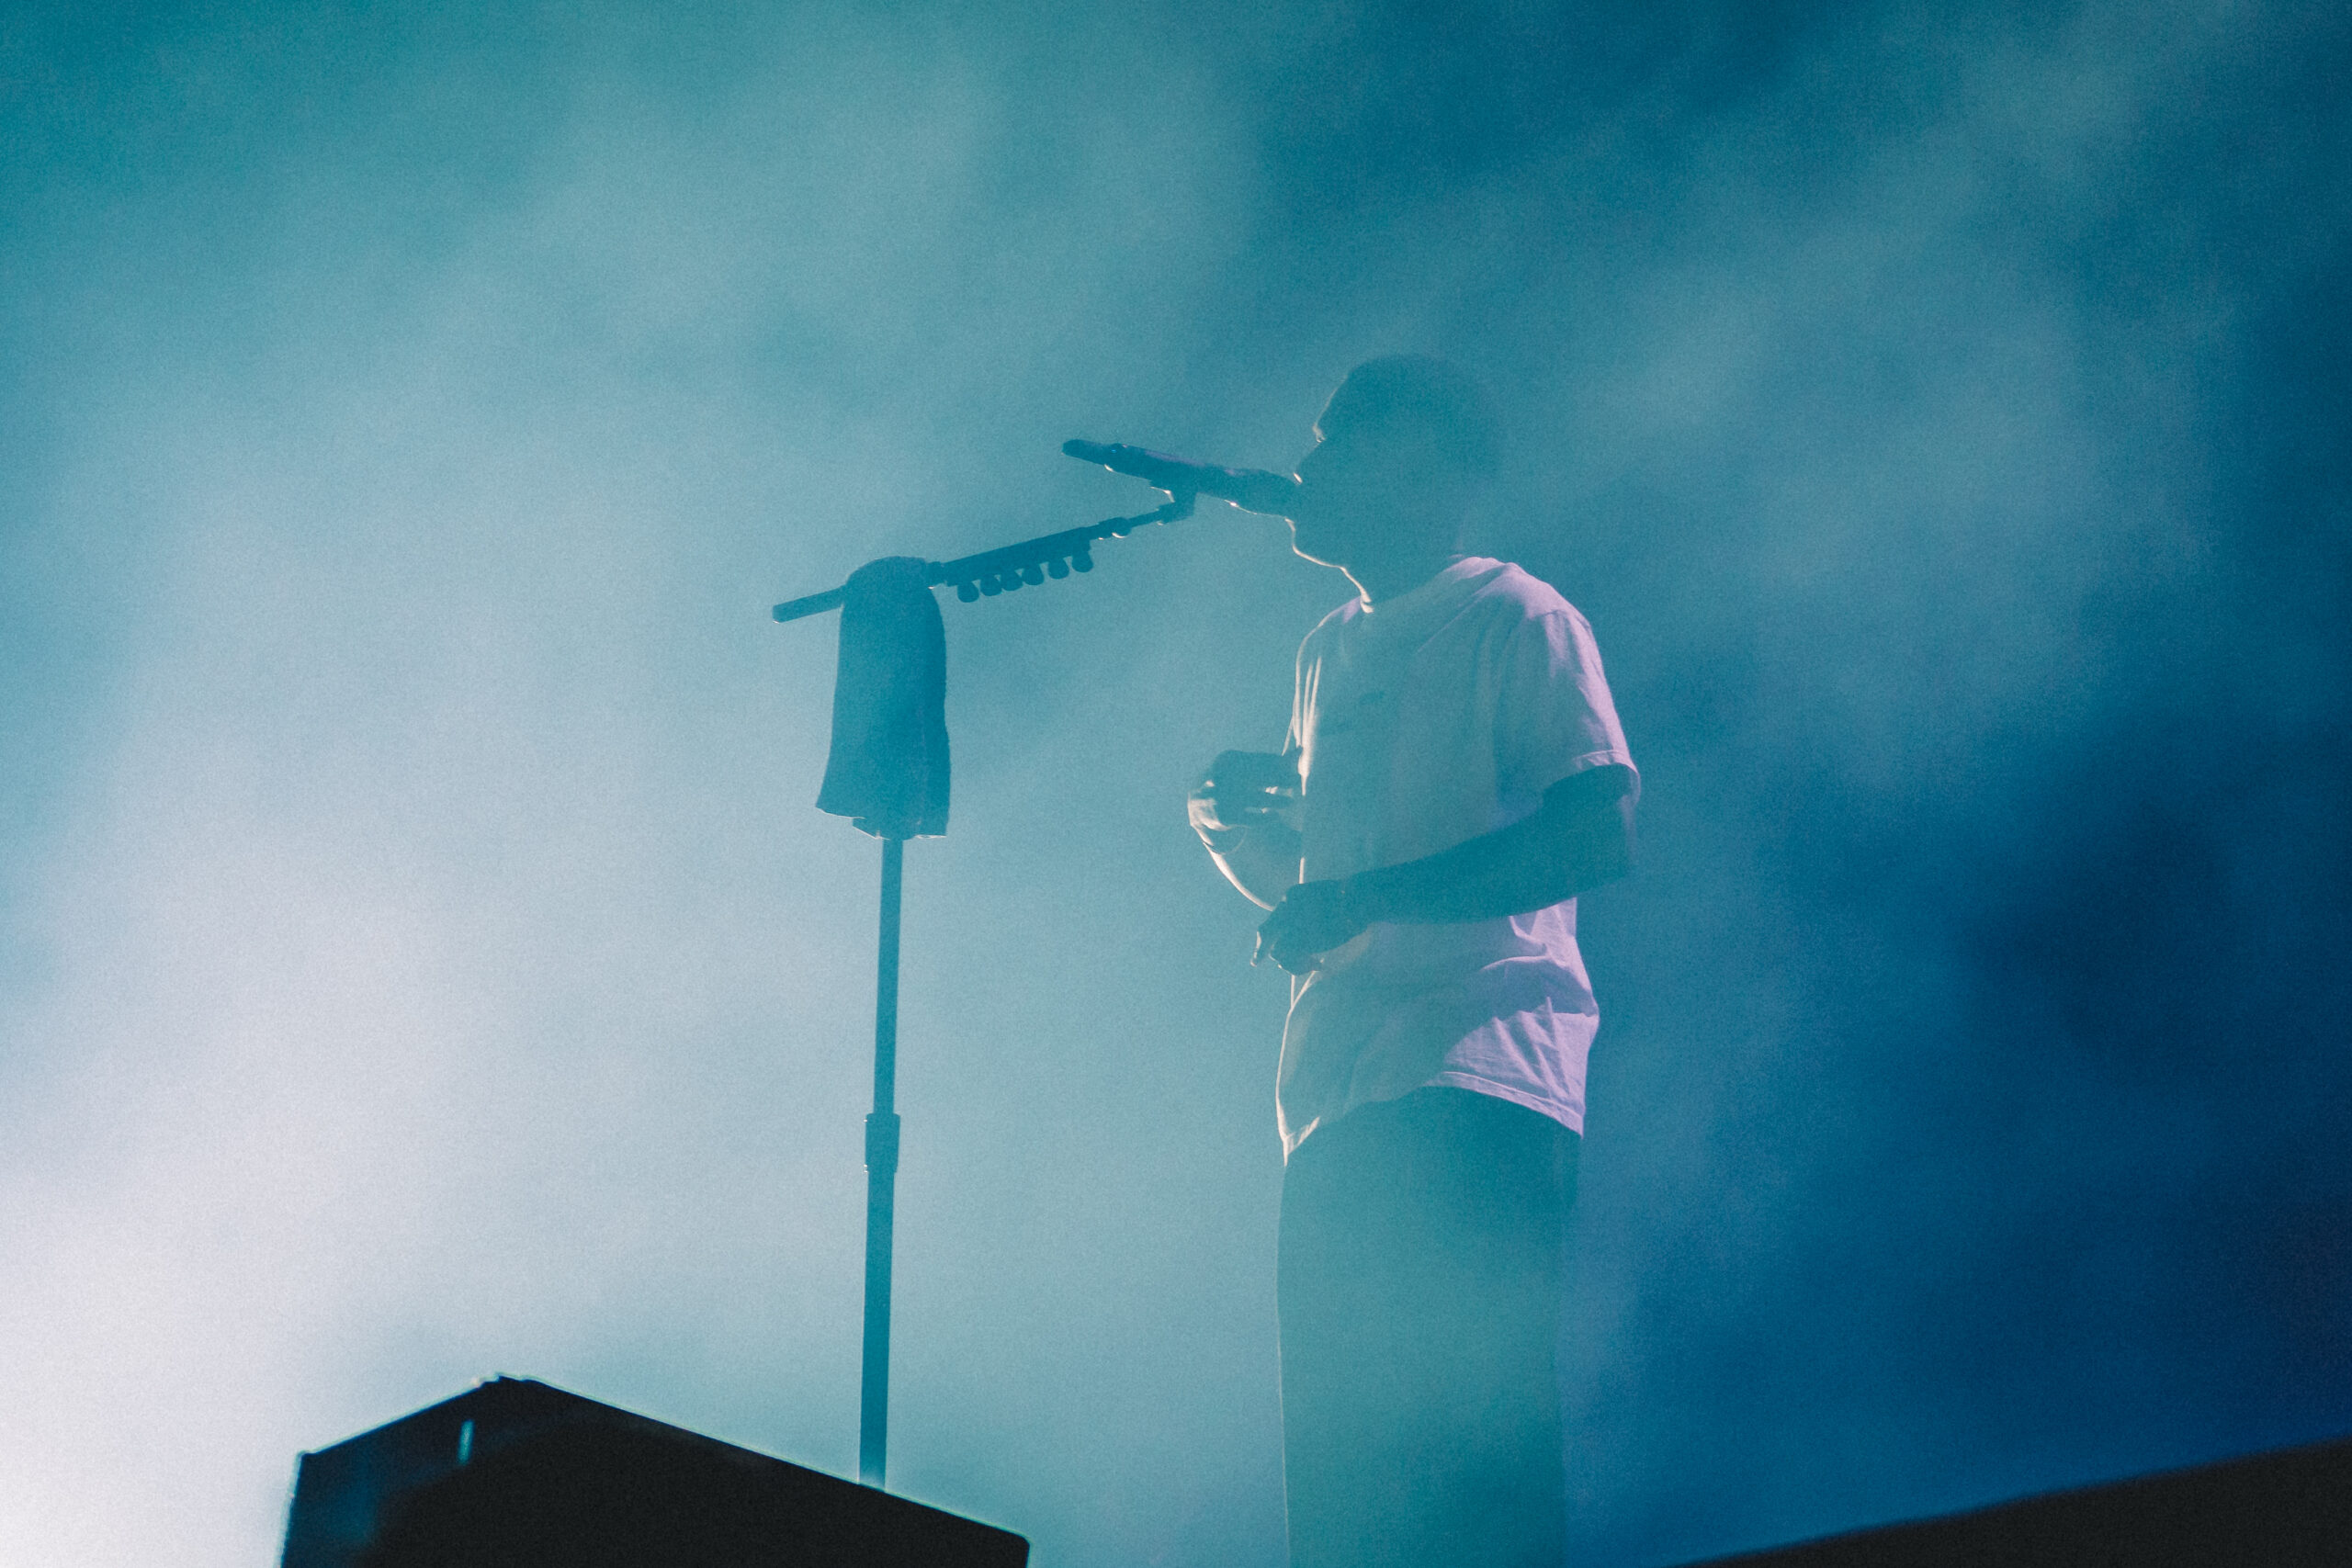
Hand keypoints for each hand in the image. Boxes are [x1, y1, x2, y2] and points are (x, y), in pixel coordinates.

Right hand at [1188, 750, 1299, 844]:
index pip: (1258, 760)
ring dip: (1275, 800)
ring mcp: (1222, 796)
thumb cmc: (1229, 780)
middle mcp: (1223, 775)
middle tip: (1296, 780)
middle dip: (1280, 778)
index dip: (1279, 764)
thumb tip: (1300, 752)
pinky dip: (1265, 818)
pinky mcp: (1224, 816)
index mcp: (1228, 759)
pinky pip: (1250, 818)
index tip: (1294, 768)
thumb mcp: (1242, 766)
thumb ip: (1270, 761)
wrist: (1198, 804)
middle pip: (1257, 776)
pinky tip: (1275, 816)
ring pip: (1256, 798)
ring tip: (1289, 802)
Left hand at [1253, 879, 1367, 973]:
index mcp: (1291, 896)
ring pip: (1277, 952)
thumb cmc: (1349, 899)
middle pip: (1266, 932)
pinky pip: (1289, 961)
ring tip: (1311, 964)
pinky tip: (1316, 965)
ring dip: (1292, 963)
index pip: (1277, 917)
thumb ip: (1310, 912)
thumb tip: (1310, 934)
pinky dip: (1300, 967)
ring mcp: (1288, 925)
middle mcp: (1285, 909)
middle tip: (1255, 962)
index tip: (1272, 943)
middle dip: (1261, 949)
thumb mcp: (1323, 900)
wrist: (1355, 900)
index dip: (1278, 932)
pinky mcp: (1297, 940)